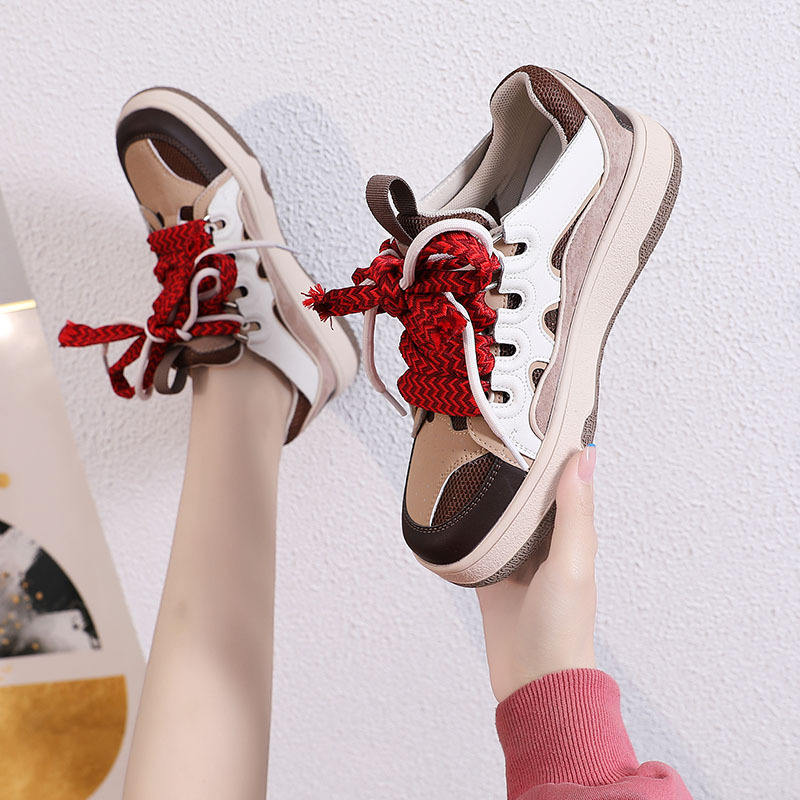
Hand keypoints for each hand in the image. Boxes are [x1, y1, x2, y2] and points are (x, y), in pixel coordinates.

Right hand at [476, 446, 597, 701]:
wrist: (533, 683)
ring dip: (495, 489)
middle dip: (520, 462)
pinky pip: (481, 540)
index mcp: (572, 535)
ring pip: (505, 513)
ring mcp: (518, 558)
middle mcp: (546, 542)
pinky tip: (458, 503)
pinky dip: (473, 521)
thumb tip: (584, 457)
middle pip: (532, 493)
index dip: (557, 448)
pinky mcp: (493, 575)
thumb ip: (575, 513)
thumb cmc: (563, 628)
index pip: (565, 480)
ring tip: (474, 453)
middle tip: (497, 424)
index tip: (541, 411)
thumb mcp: (571, 563)